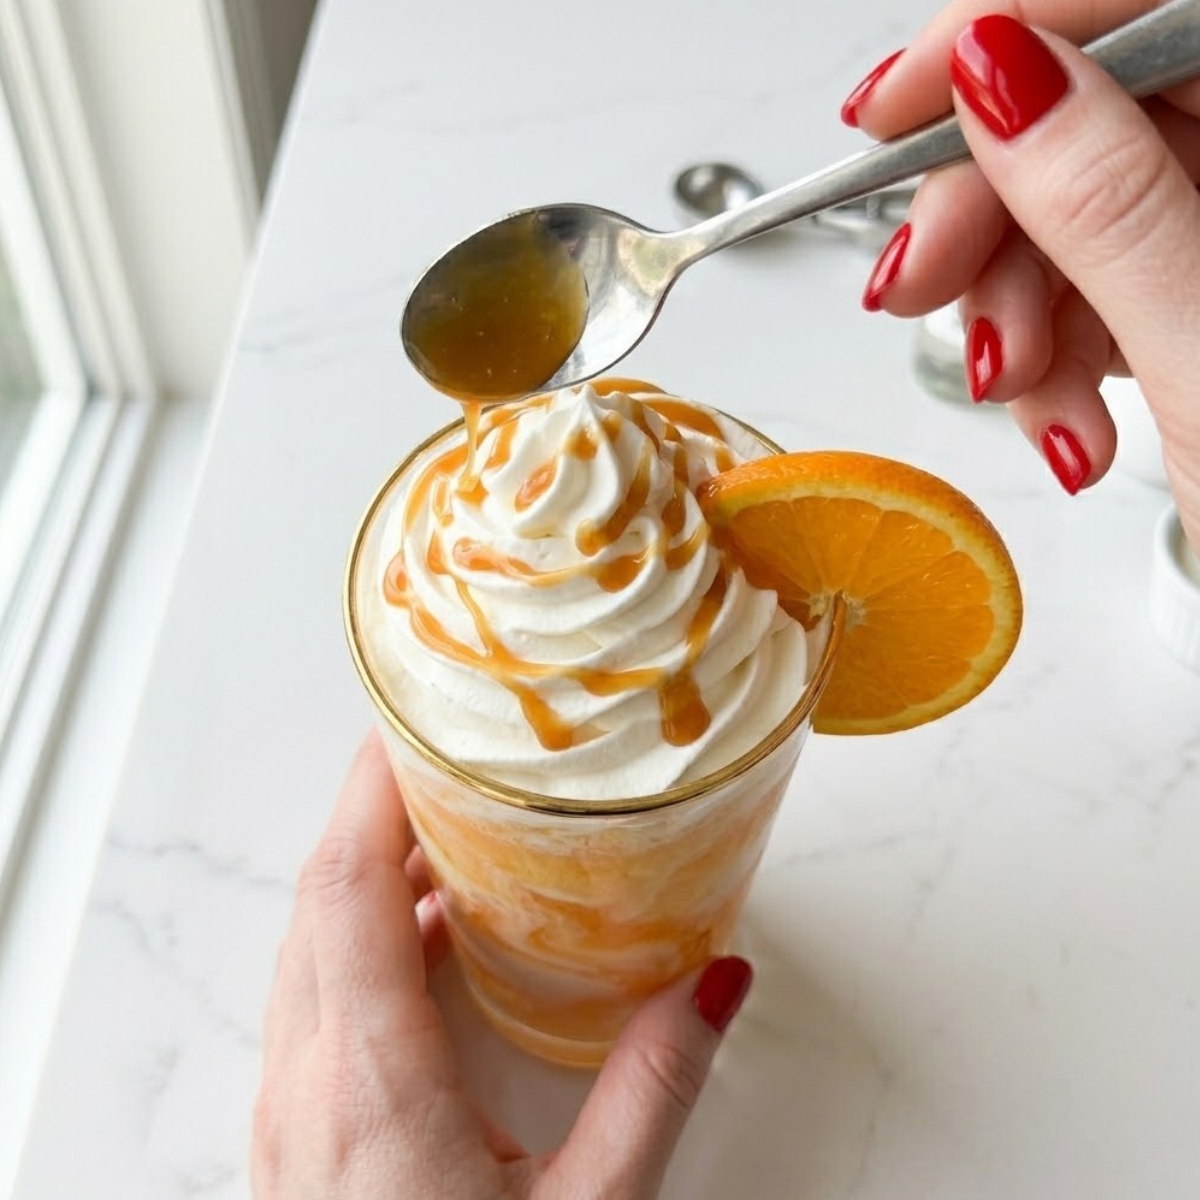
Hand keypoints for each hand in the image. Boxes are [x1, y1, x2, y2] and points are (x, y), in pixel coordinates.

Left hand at [252, 732, 751, 1199]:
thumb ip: (653, 1093)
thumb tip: (718, 982)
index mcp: (370, 1081)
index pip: (347, 889)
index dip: (370, 792)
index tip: (406, 721)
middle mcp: (308, 1079)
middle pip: (318, 897)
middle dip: (372, 809)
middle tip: (440, 752)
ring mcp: (289, 1107)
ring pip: (308, 943)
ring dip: (364, 871)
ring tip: (443, 828)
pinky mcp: (297, 1131)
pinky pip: (314, 994)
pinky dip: (360, 934)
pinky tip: (427, 940)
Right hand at [841, 3, 1199, 547]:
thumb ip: (1107, 203)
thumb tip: (998, 75)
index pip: (1140, 5)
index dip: (1002, 30)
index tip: (893, 110)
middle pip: (1086, 107)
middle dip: (985, 210)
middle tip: (925, 281)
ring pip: (1068, 209)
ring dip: (1012, 307)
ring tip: (1027, 393)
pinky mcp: (1195, 285)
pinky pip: (1086, 282)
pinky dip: (1047, 351)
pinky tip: (1066, 418)